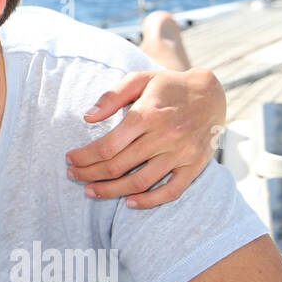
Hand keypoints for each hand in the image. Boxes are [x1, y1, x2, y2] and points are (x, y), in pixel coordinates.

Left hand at [66, 68, 225, 207]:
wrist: (211, 93)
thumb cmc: (168, 86)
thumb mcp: (139, 79)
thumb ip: (112, 96)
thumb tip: (88, 118)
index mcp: (147, 115)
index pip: (107, 146)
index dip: (84, 157)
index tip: (70, 159)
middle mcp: (164, 137)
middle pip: (118, 166)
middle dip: (89, 174)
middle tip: (73, 175)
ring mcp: (181, 154)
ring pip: (139, 183)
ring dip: (110, 191)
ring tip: (90, 191)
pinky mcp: (194, 166)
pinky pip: (170, 191)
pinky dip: (149, 201)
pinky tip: (129, 202)